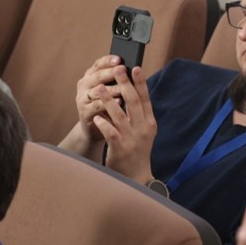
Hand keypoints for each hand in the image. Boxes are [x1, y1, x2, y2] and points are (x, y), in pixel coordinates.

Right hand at [58, 55, 123, 157]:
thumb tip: (136, 70)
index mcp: (91, 76)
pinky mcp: (84, 112)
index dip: (108, 60)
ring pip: (97, 91)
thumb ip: (118, 80)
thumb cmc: (107, 106)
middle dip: (110, 72)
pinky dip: (107, 104)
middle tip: (122, 70)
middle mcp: (84, 85)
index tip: (120, 59)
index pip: (98, 64)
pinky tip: (119, 102)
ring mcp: (82, 98)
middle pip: (97, 76)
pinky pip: (96, 106)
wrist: (95, 128)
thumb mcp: (111, 90)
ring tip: (123, 88)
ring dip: (111, 89)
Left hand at [93, 65, 157, 183]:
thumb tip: (132, 94)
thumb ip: (139, 115)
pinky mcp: (120, 148)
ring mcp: (132, 139)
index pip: (146, 99)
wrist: (137, 176)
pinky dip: (103, 123)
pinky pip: (111, 133)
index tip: (136, 68)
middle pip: (134, 103)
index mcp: (149, 123)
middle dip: (125, 84)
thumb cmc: (137, 151)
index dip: (141, 83)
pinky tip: (96, 117)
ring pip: (120, 116)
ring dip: (109, 100)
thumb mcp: (144, 132)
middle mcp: (142, 129)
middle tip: (118, 69)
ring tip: (99, 89)